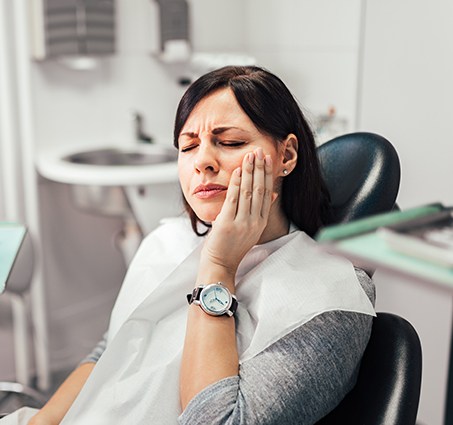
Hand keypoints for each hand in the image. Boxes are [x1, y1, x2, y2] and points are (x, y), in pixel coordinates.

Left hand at [199, 147, 274, 278]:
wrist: (220, 263)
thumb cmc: (232, 246)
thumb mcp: (252, 229)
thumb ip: (261, 211)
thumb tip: (273, 194)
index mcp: (260, 222)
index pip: (267, 193)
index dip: (267, 174)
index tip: (268, 159)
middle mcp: (254, 222)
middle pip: (260, 190)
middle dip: (260, 168)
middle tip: (260, 151)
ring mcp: (242, 223)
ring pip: (248, 192)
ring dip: (249, 172)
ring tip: (250, 156)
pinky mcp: (228, 223)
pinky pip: (234, 199)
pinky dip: (236, 183)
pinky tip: (238, 171)